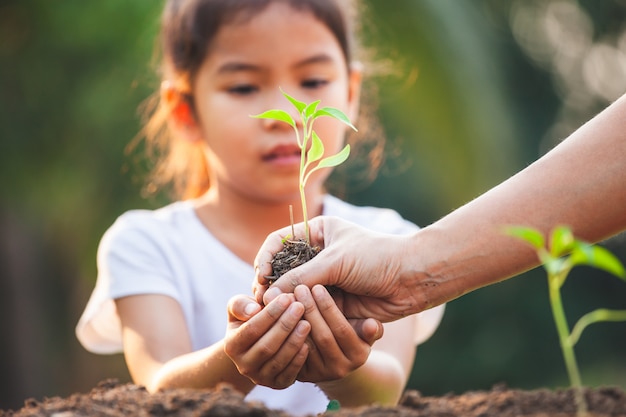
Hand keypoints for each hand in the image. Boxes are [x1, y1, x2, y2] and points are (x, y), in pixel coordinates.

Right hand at [224, 293, 309, 388]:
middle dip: (284, 325)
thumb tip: (253, 310)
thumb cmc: (250, 319)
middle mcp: (243, 365)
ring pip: (278, 361)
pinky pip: (289, 374)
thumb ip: (240, 305)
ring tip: (307, 322)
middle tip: (300, 307)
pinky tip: (308, 343)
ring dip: (294, 341)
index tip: (286, 297)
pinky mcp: (277, 384)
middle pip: (266, 346)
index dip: (270, 313)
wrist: (257, 344)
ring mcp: (260, 378)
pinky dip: (299, 359)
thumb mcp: (240, 308)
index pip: (252, 329)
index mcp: (232, 346)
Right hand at [253, 216, 426, 321]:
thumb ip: (300, 277)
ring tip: (278, 313)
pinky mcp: (331, 301)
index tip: (262, 277)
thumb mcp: (335, 262)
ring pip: (293, 292)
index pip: (279, 242)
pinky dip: (300, 315)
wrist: (411, 279)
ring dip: (285, 302)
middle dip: (272, 285)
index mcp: (316, 233)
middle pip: (282, 270)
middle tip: (264, 302)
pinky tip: (293, 322)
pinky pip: (308, 308)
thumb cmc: (376, 258)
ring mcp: (323, 279)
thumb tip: (267, 295)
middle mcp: (316, 255)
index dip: (266, 259)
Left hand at [292, 284, 382, 382]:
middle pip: (323, 337)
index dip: (328, 308)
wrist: (334, 358)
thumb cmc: (350, 331)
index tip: (317, 287)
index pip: (342, 329)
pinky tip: (282, 312)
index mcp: (358, 356)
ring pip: (306, 344)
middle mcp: (341, 369)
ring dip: (295, 320)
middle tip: (300, 288)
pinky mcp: (303, 376)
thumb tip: (372, 324)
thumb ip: (369, 326)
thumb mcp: (362, 329)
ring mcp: (321, 374)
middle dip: (310, 310)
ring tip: (289, 297)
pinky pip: (293, 352)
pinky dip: (287, 332)